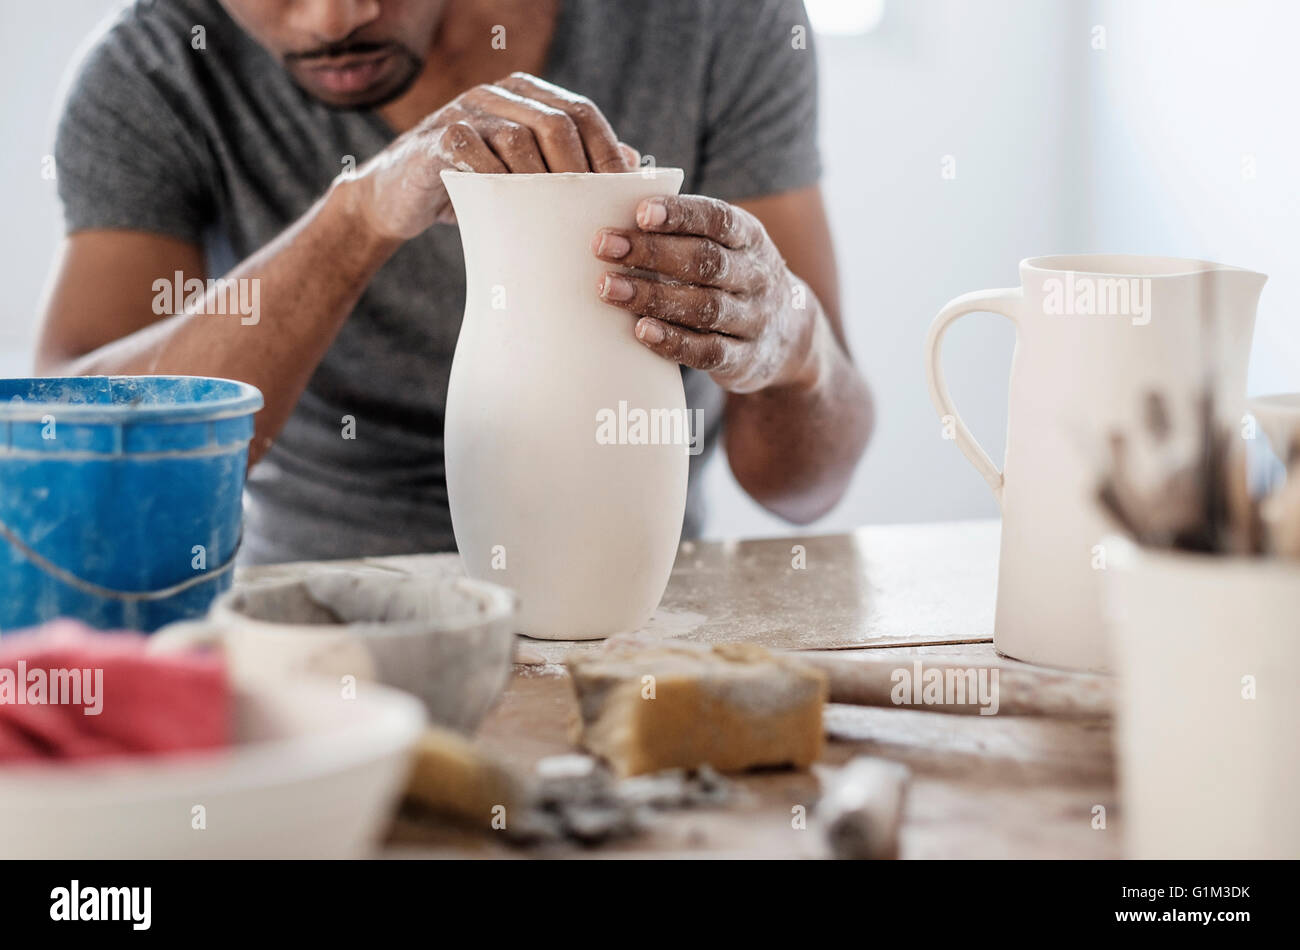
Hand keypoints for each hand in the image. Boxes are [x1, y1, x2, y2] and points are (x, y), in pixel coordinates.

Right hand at [347, 72, 638, 238]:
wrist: (399, 199)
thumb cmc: (475, 191)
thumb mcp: (527, 177)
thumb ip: (573, 165)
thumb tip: (633, 163)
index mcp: (527, 95)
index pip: (582, 112)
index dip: (607, 151)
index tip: (624, 193)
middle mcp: (497, 94)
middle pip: (556, 121)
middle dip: (580, 169)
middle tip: (593, 213)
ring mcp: (464, 110)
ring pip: (518, 137)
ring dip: (542, 182)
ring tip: (557, 220)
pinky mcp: (435, 136)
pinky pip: (473, 152)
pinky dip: (495, 181)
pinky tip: (508, 209)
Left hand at [592, 196, 820, 393]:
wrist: (787, 337)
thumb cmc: (731, 276)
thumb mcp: (724, 244)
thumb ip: (682, 221)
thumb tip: (623, 174)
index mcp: (750, 237)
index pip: (718, 219)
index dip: (680, 215)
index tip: (640, 211)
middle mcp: (756, 275)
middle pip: (706, 261)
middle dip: (652, 252)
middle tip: (604, 247)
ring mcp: (752, 319)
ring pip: (704, 306)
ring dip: (652, 297)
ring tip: (608, 288)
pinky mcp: (743, 359)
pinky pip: (708, 351)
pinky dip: (673, 341)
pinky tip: (641, 330)